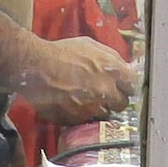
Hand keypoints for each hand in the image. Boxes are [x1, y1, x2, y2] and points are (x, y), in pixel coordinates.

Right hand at [2, 28, 137, 122]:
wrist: (35, 67)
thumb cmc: (60, 53)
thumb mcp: (90, 46)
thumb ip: (111, 58)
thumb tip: (123, 67)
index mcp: (111, 70)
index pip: (133, 84)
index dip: (127, 85)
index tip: (123, 86)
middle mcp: (105, 91)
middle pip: (122, 104)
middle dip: (115, 99)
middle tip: (104, 94)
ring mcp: (91, 107)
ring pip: (104, 114)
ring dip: (98, 108)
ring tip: (85, 97)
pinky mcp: (76, 119)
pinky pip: (85, 120)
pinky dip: (81, 114)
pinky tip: (72, 102)